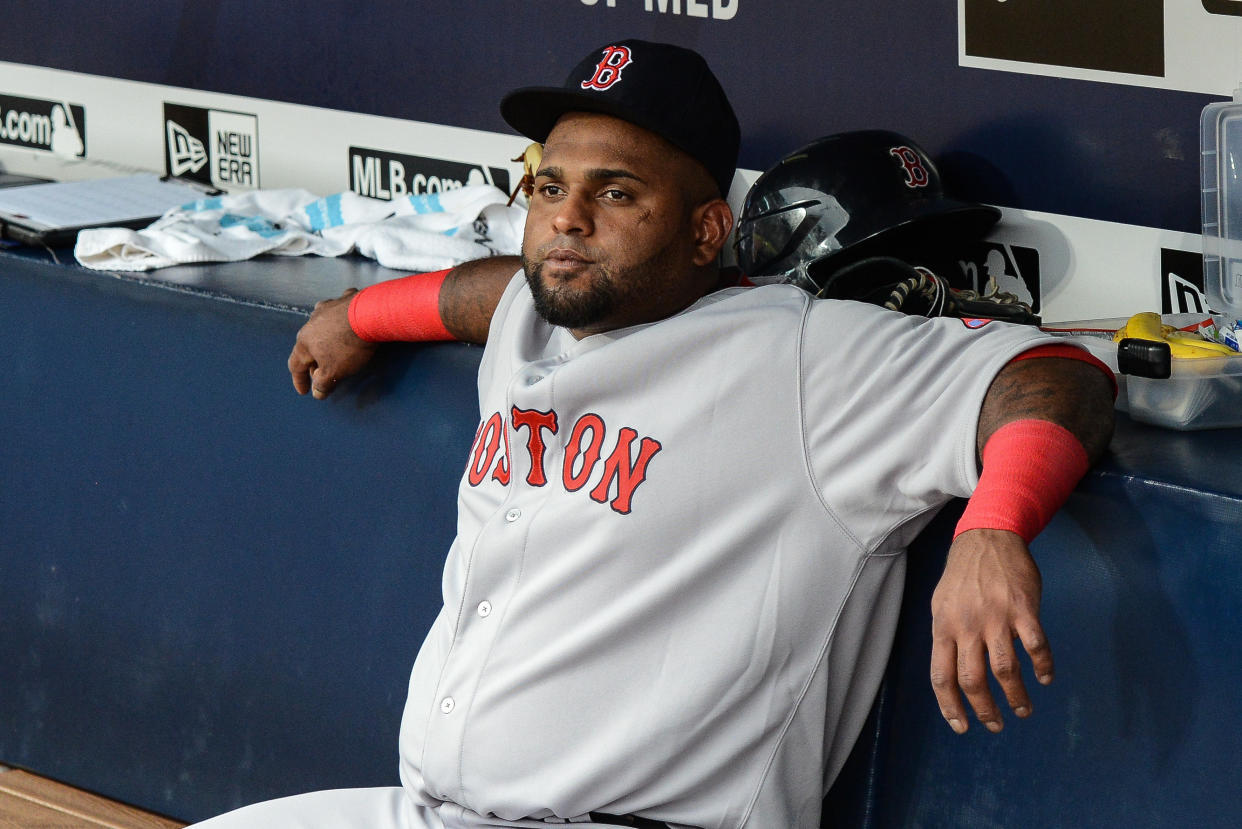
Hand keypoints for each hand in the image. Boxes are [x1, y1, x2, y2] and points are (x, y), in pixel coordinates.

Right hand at [287, 289, 377, 398]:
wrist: (369, 315)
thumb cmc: (348, 346)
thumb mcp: (334, 372)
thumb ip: (323, 384)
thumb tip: (317, 392)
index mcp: (304, 341)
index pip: (296, 365)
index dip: (299, 380)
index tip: (304, 391)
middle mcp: (311, 322)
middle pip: (308, 345)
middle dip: (313, 360)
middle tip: (322, 373)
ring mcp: (328, 308)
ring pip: (321, 324)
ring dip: (324, 337)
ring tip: (331, 346)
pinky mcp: (345, 299)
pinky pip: (340, 310)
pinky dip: (341, 317)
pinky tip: (347, 318)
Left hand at [929, 528, 1052, 733]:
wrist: (987, 538)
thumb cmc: (963, 575)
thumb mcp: (941, 604)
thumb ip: (947, 636)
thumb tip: (952, 672)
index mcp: (943, 627)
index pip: (941, 676)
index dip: (950, 706)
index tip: (962, 727)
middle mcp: (967, 626)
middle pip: (973, 680)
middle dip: (984, 710)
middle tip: (996, 725)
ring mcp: (996, 618)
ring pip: (1005, 670)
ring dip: (1016, 696)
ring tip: (1022, 710)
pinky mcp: (1023, 609)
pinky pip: (1035, 646)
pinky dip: (1042, 667)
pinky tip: (1045, 678)